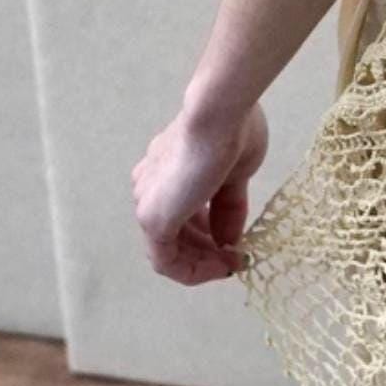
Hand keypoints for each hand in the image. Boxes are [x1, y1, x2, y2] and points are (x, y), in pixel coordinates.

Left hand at [131, 101, 268, 286]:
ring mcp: (148, 203)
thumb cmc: (233, 131)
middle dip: (206, 249)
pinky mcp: (153, 220)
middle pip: (174, 231)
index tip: (235, 240)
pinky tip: (221, 268)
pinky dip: (193, 271)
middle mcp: (149, 186)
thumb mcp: (237, 175)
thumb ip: (228, 210)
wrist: (220, 115)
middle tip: (236, 258)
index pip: (182, 208)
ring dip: (201, 262)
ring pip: (168, 248)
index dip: (209, 229)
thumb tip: (228, 241)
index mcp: (166, 167)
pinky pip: (167, 261)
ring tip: (232, 265)